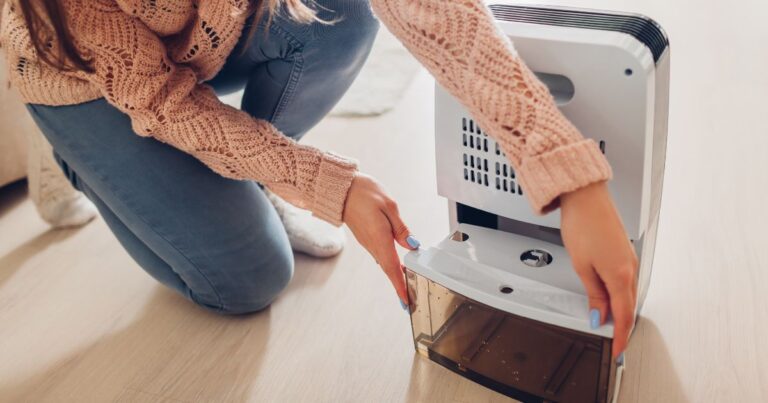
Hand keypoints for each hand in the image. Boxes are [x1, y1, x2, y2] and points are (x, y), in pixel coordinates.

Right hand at [343, 173, 417, 304]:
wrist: (340, 189)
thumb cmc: (363, 192)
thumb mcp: (389, 205)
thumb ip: (401, 228)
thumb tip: (412, 244)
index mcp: (380, 237)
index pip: (392, 267)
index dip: (400, 285)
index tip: (406, 300)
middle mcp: (372, 244)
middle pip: (389, 269)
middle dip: (399, 284)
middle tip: (410, 299)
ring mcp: (368, 242)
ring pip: (384, 263)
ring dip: (395, 275)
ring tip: (407, 286)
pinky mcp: (366, 238)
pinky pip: (380, 255)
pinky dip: (389, 264)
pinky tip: (396, 265)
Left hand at [560, 181, 638, 357]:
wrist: (585, 196)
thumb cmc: (582, 224)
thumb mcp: (582, 266)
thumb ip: (594, 294)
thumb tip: (599, 316)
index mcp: (620, 275)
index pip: (623, 316)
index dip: (621, 338)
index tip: (617, 352)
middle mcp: (630, 268)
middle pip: (628, 307)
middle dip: (622, 328)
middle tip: (614, 344)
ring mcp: (629, 259)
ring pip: (628, 294)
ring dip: (621, 311)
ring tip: (610, 326)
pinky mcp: (624, 252)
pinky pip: (626, 281)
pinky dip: (620, 295)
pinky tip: (611, 299)